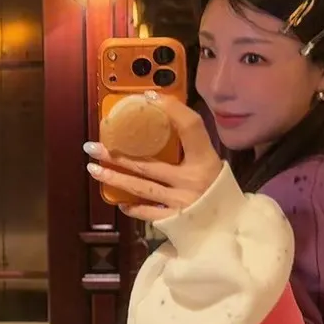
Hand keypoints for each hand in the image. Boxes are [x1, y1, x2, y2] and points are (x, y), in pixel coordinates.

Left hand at [85, 95, 223, 220]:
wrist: (231, 225)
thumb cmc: (218, 188)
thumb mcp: (210, 162)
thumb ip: (190, 144)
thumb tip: (163, 115)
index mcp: (205, 160)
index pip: (190, 127)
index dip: (170, 109)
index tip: (147, 97)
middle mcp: (192, 180)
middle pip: (149, 164)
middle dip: (118, 155)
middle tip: (93, 146)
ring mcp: (182, 202)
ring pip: (142, 188)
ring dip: (115, 178)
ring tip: (94, 169)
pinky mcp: (175, 221)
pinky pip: (148, 213)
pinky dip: (133, 208)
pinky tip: (119, 201)